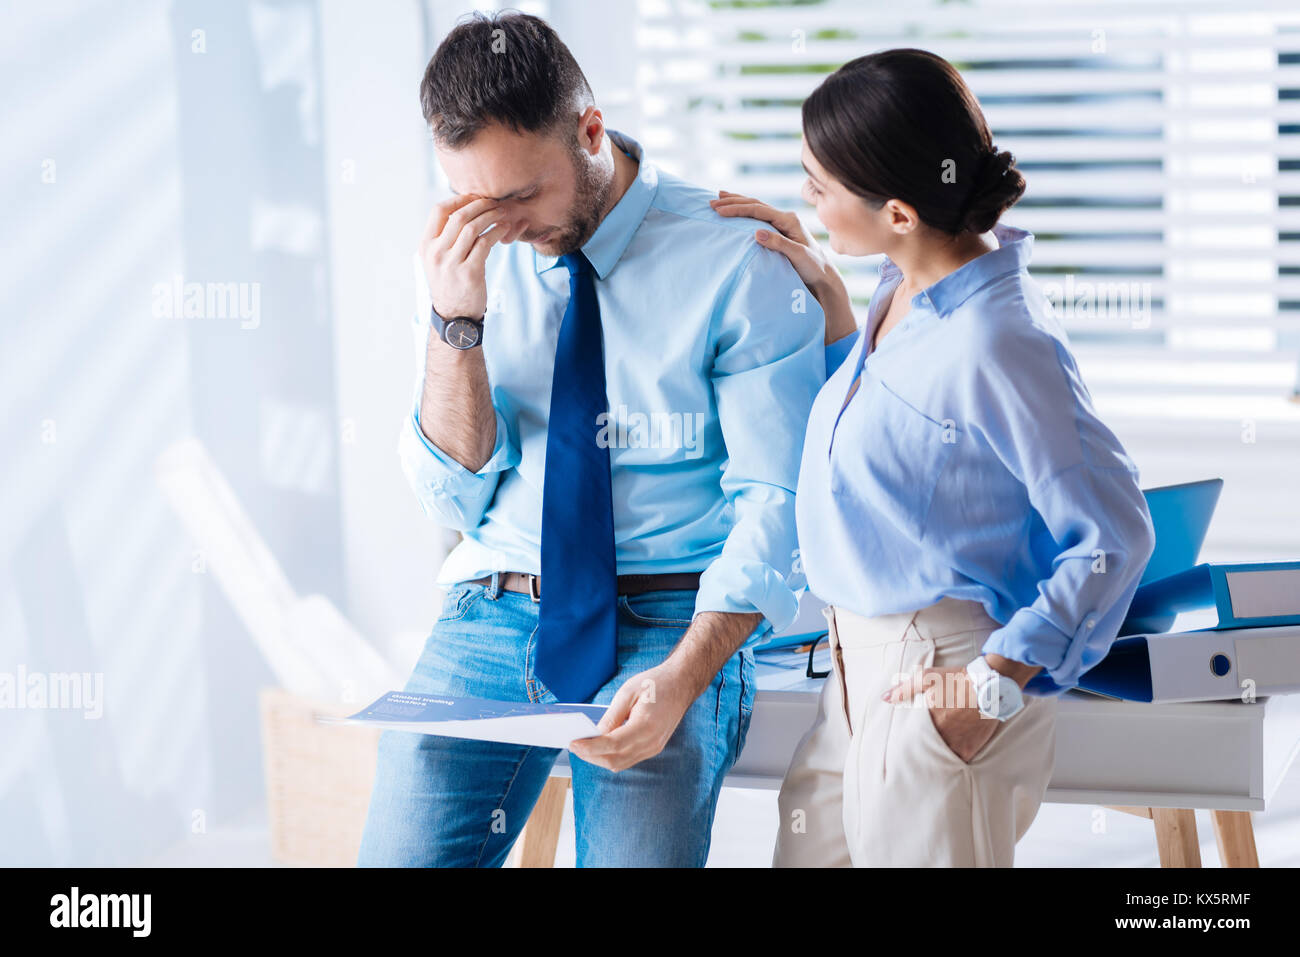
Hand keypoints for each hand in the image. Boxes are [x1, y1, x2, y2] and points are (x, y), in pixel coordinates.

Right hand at [419, 194, 526, 318]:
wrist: (455, 316)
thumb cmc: (450, 284)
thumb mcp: (438, 260)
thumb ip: (445, 237)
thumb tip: (463, 209)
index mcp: (426, 246)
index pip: (438, 210)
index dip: (458, 199)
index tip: (474, 197)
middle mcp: (436, 253)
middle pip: (458, 216)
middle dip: (480, 204)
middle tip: (494, 202)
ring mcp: (452, 263)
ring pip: (473, 228)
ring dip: (490, 216)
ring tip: (502, 213)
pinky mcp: (470, 273)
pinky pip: (485, 243)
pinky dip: (497, 232)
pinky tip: (504, 228)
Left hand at [567, 661, 694, 772]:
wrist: (682, 684)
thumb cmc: (657, 683)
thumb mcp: (628, 691)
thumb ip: (612, 716)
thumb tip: (595, 734)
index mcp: (646, 726)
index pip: (613, 745)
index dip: (590, 747)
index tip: (573, 743)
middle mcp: (652, 742)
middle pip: (615, 759)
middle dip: (591, 755)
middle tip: (573, 745)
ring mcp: (654, 748)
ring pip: (620, 763)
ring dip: (599, 758)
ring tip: (583, 747)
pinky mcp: (653, 748)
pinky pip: (628, 759)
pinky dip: (611, 756)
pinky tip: (599, 747)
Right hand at [709, 190, 855, 342]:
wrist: (823, 276)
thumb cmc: (813, 268)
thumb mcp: (798, 256)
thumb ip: (779, 243)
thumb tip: (756, 232)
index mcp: (789, 220)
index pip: (758, 210)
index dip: (737, 208)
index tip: (719, 210)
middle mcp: (785, 218)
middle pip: (754, 204)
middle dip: (732, 202)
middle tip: (712, 202)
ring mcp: (782, 223)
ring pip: (755, 208)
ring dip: (737, 203)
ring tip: (719, 198)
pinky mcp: (779, 231)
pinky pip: (758, 217)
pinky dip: (744, 212)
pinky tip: (736, 210)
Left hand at [881, 666, 998, 763]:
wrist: (989, 686)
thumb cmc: (957, 680)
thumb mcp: (927, 678)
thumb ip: (905, 689)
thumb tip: (885, 698)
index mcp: (928, 718)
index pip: (911, 735)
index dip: (907, 739)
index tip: (901, 743)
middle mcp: (941, 733)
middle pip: (924, 748)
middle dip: (919, 750)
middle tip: (912, 755)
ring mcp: (956, 743)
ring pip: (939, 756)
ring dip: (935, 755)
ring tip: (928, 759)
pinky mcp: (970, 748)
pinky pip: (957, 759)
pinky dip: (951, 759)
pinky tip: (947, 756)